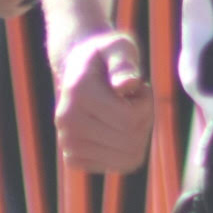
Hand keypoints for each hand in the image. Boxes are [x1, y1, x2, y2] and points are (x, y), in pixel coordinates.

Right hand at [55, 31, 153, 173]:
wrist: (77, 71)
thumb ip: (124, 62)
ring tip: (126, 112)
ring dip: (138, 135)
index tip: (137, 85)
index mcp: (78, 93)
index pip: (129, 119)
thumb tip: (127, 84)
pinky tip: (116, 129)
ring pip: (129, 157)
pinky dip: (127, 149)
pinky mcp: (74, 159)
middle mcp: (67, 121)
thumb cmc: (105, 57)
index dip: (145, 102)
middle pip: (131, 140)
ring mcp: (68, 143)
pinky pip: (120, 165)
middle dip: (144, 120)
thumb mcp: (119, 47)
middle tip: (134, 99)